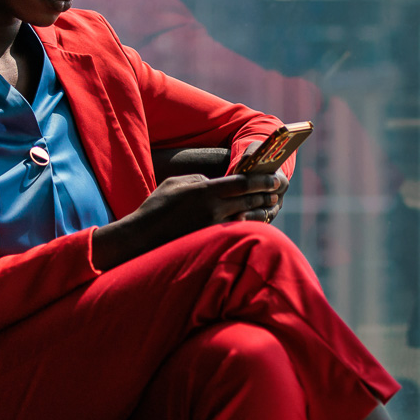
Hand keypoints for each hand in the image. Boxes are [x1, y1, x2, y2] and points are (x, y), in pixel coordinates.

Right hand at [90, 171, 287, 269]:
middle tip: (278, 192)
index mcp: (205, 190)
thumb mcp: (176, 183)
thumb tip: (215, 183)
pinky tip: (254, 223)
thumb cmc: (156, 207)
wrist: (141, 237)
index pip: (243, 183)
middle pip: (249, 201)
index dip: (262, 180)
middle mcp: (212, 209)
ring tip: (271, 207)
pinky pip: (235, 232)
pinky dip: (247, 226)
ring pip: (246, 218)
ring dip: (261, 212)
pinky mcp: (209, 240)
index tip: (275, 179)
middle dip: (266, 195)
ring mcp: (212, 227)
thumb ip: (199, 180)